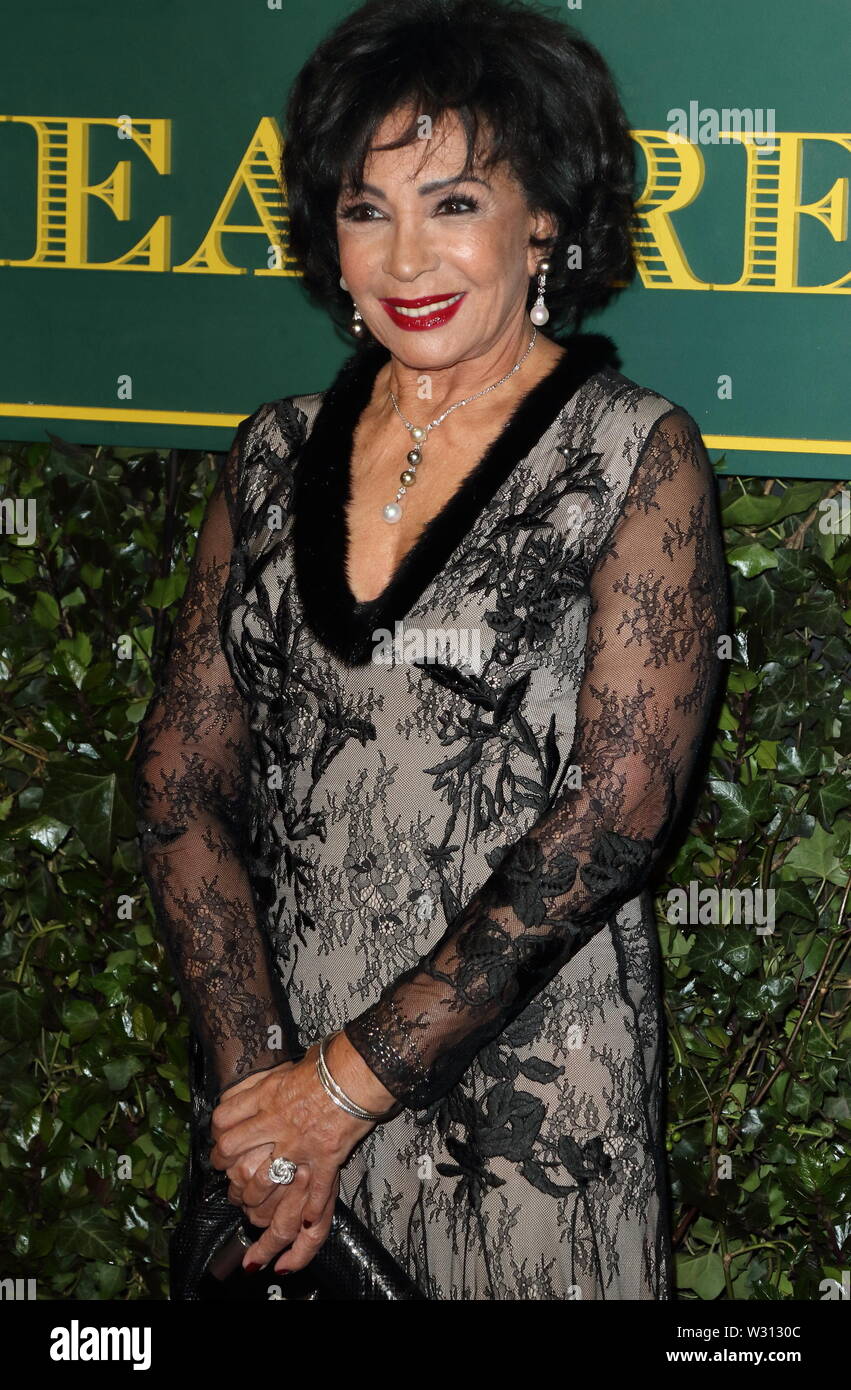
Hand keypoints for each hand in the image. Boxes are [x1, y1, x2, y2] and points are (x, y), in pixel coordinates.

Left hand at [210, 1033, 396, 1271]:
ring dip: (253, 1196)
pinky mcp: (325, 1157)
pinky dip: (308, 1210)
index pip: (223, 1119)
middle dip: (225, 1169)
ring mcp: (300, 1143)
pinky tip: (303, 1222)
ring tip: (251, 1205)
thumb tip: (247, 1091)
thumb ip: (265, 1082)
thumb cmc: (328, 1062)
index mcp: (267, 1095)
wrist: (360, 1069)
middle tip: (227, 1179)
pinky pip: (312, 1192)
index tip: (218, 1144)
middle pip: (233, 1152)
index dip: (216, 1136)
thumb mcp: (287, 1066)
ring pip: (262, 1179)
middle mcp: (276, 1121)